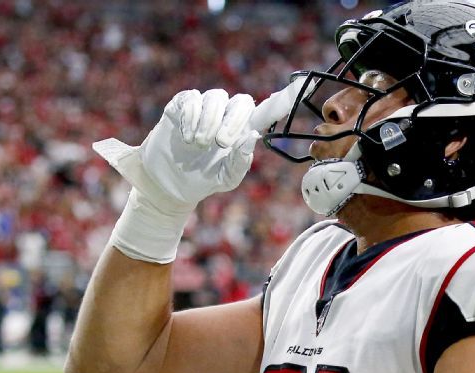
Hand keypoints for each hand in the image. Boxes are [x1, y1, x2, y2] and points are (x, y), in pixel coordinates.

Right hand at [92, 82, 299, 263]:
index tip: (305, 86)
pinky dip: (191, 118)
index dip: (285, 98)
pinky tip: (186, 137)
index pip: (268, 111)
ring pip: (215, 98)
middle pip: (242, 101)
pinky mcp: (182, 104)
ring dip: (209, 122)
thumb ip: (241, 162)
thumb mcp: (226, 178)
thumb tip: (250, 138)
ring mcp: (204, 107)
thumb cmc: (203, 178)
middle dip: (233, 122)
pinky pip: (192, 99)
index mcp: (243, 130)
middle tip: (221, 144)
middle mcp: (226, 114)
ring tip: (199, 145)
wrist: (169, 183)